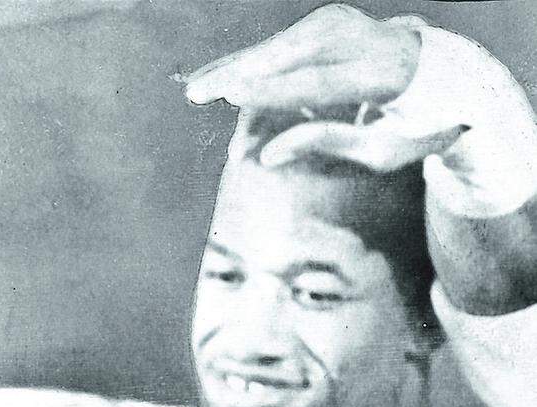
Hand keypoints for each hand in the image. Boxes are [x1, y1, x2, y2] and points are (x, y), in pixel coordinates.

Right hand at [184, 5, 457, 173]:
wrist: (440, 75)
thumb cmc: (407, 126)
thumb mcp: (377, 151)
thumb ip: (323, 146)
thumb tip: (267, 155)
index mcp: (383, 74)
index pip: (317, 82)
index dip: (271, 91)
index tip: (230, 97)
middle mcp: (362, 38)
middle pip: (291, 54)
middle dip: (240, 72)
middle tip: (196, 92)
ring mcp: (344, 23)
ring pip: (280, 44)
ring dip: (236, 65)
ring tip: (196, 88)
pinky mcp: (329, 20)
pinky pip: (283, 43)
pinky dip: (252, 60)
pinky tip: (221, 75)